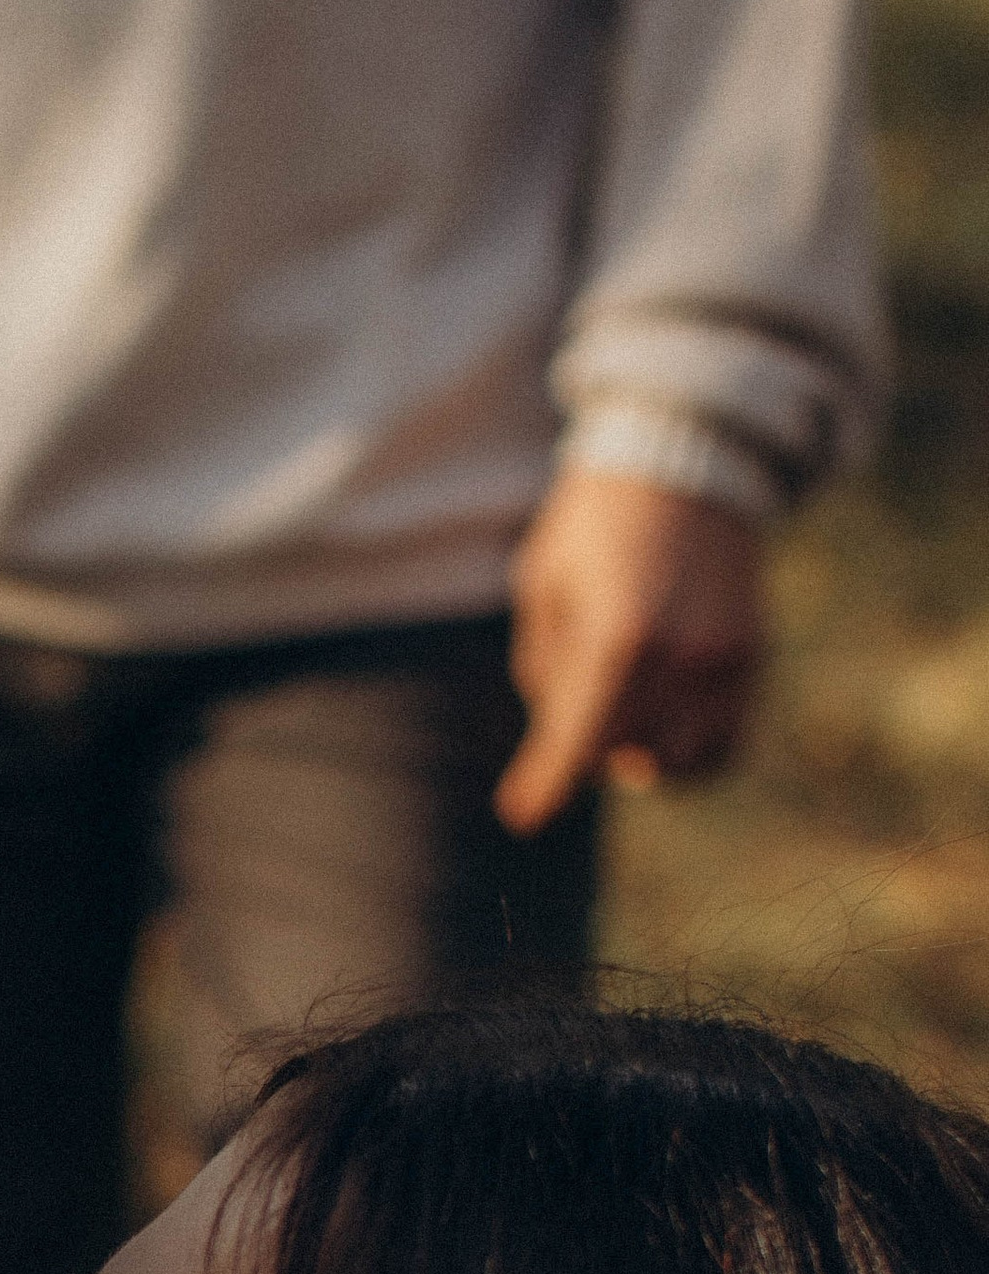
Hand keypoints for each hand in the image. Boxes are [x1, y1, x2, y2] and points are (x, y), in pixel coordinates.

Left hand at [496, 466, 764, 832]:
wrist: (688, 458)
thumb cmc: (596, 521)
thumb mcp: (543, 585)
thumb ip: (545, 668)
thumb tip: (557, 737)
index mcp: (617, 640)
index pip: (575, 747)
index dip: (544, 788)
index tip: (521, 815)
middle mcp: (678, 660)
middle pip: (626, 759)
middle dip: (591, 755)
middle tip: (573, 727)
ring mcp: (724, 662)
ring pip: (683, 763)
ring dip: (644, 756)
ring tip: (623, 720)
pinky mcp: (753, 657)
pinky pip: (726, 742)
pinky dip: (692, 749)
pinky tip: (664, 721)